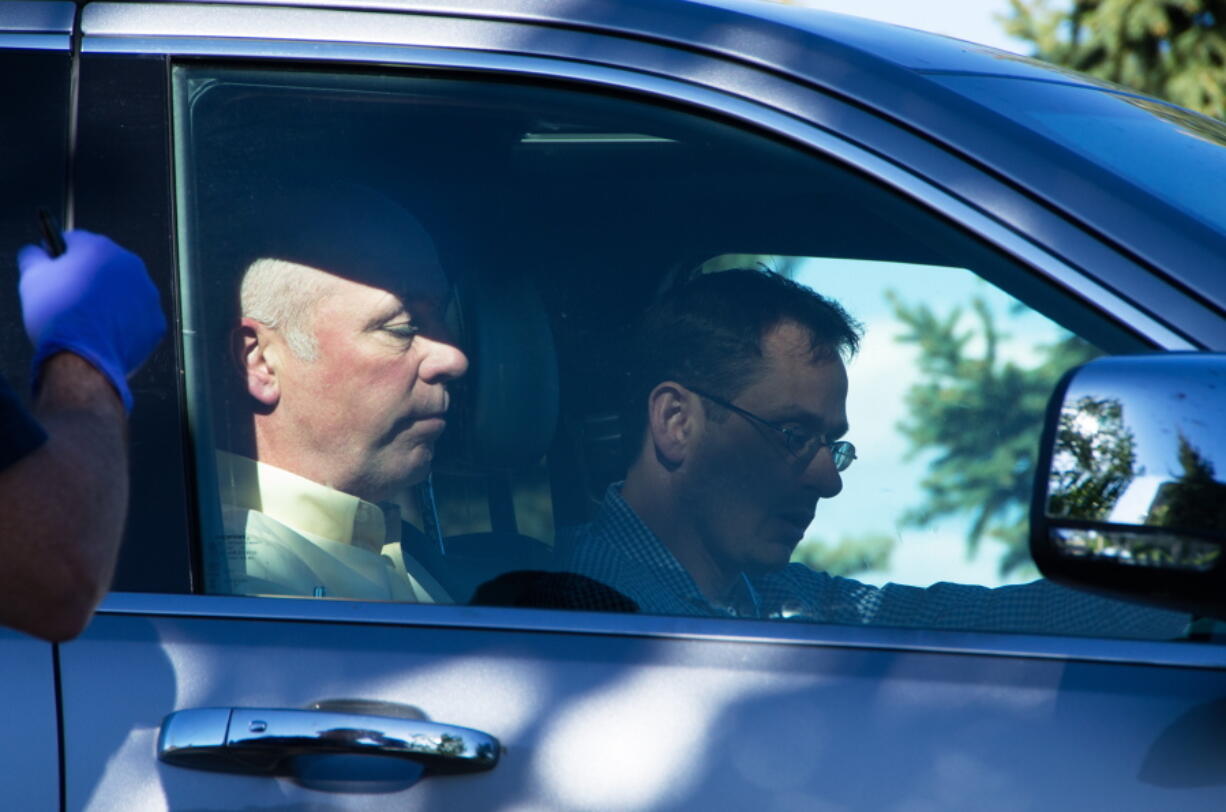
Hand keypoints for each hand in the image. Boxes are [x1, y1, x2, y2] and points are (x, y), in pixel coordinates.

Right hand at [18, 230, 165, 410]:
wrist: (83, 358)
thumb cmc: (56, 315)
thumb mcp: (32, 277)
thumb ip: (34, 255)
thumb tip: (38, 251)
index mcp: (99, 248)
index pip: (76, 242)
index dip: (60, 255)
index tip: (52, 268)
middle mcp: (131, 266)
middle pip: (104, 266)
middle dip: (88, 278)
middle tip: (69, 299)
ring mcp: (149, 295)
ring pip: (125, 292)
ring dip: (109, 301)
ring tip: (88, 321)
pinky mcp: (157, 322)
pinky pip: (139, 319)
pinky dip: (125, 326)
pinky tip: (107, 335)